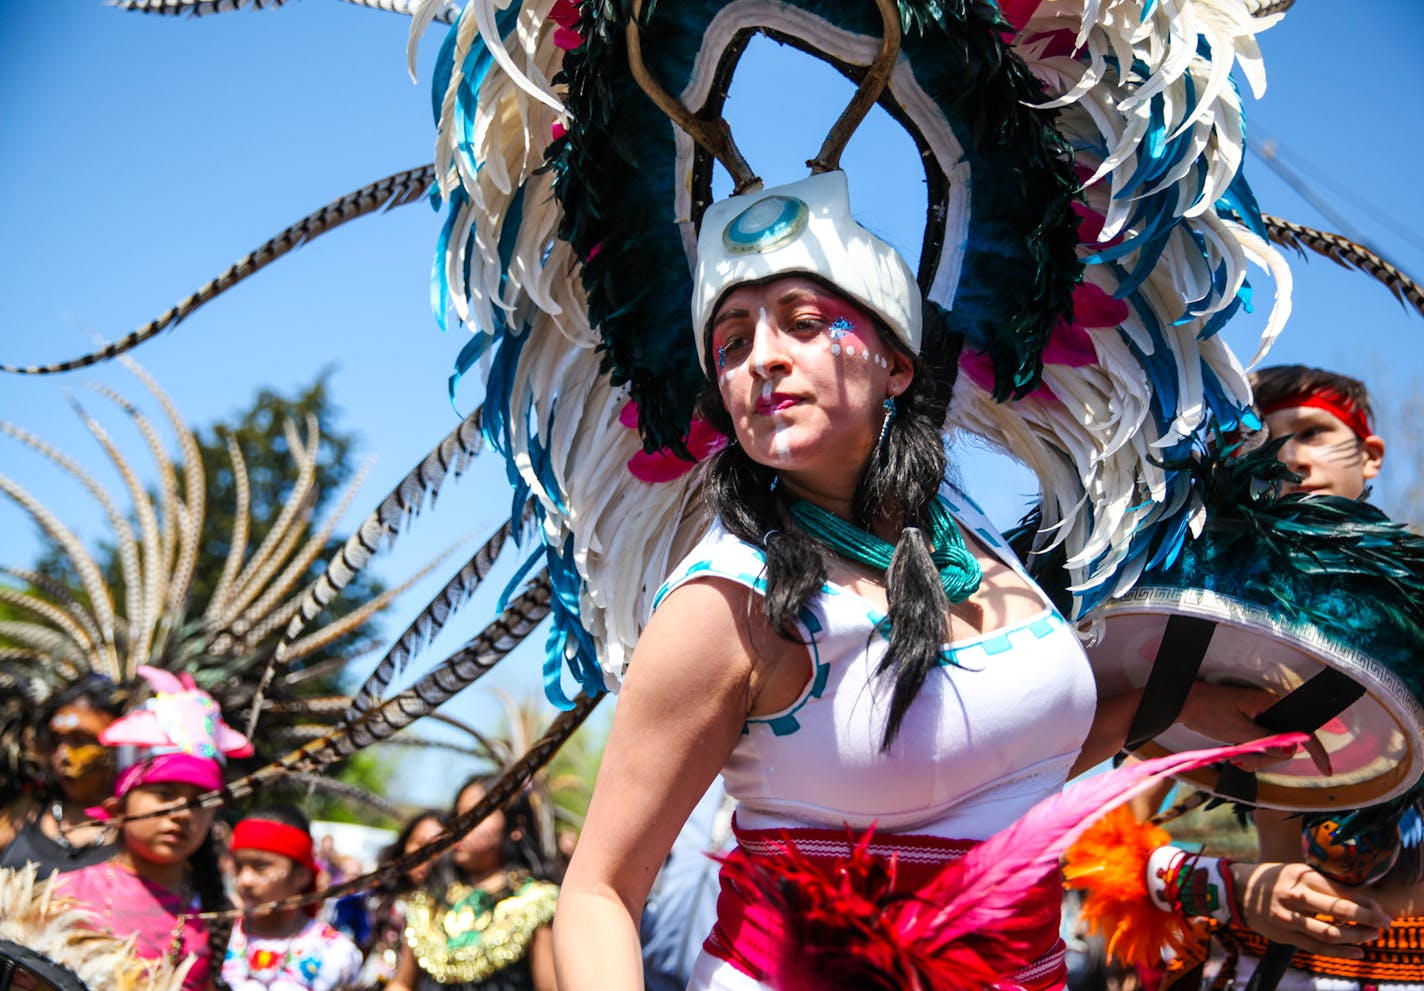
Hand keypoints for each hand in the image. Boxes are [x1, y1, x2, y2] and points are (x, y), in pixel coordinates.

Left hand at [1178, 683, 1330, 774]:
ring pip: (1272, 748)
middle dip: (1267, 759)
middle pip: (1285, 745)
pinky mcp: (1250, 724)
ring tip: (1236, 759)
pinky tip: (1237, 757)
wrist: (1182, 703)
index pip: (1302, 730)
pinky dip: (1252, 755)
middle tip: (1243, 762)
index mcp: (1271, 703)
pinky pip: (1260, 745)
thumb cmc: (1207, 711)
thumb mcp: (1237, 730)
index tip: (1325, 770)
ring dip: (1257, 759)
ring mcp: (1260, 717)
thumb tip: (1291, 752)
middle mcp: (1269, 709)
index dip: (1316, 750)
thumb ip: (1265, 742)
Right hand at [1233, 861, 1391, 956]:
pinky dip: (1339, 951)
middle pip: (1339, 910)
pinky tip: (1356, 952)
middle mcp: (1295, 895)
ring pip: (1330, 932)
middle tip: (1384, 923)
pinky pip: (1317, 947)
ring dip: (1356, 937)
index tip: (1379, 909)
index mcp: (1301, 875)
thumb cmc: (1276, 879)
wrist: (1238, 890)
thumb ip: (1323, 885)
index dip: (1365, 902)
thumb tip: (1359, 900)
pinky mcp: (1284, 934)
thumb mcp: (1297, 872)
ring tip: (1371, 937)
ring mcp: (1288, 916)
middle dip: (1367, 918)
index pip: (1340, 891)